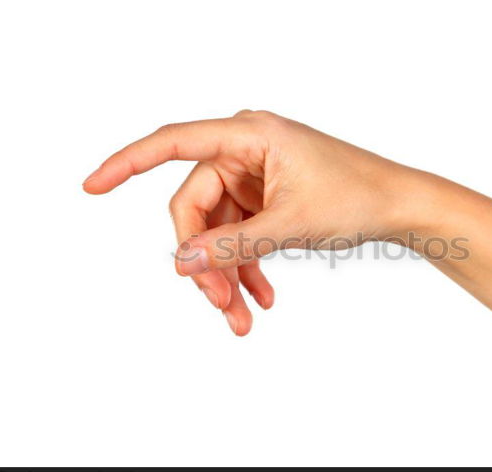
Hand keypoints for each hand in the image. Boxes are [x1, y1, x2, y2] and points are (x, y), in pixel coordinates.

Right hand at [83, 110, 424, 334]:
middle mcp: (245, 150)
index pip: (173, 143)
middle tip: (220, 306)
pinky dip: (247, 266)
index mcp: (248, 135)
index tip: (91, 187)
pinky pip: (240, 233)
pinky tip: (260, 298)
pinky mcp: (266, 197)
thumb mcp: (290, 225)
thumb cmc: (357, 198)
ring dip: (227, 273)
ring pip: (218, 229)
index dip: (127, 164)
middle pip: (196, 207)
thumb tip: (180, 261)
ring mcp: (256, 175)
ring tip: (242, 316)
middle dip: (205, 261)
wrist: (399, 206)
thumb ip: (232, 244)